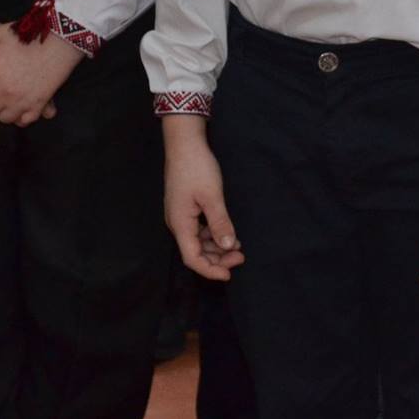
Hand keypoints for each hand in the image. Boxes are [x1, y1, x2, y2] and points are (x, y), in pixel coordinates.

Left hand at [0, 30, 78, 125]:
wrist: (61, 37)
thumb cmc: (28, 33)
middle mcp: (5, 92)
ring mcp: (23, 100)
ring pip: (3, 118)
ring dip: (1, 109)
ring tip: (6, 94)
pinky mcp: (39, 104)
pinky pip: (24, 120)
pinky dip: (20, 115)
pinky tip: (20, 103)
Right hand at [164, 116, 243, 279]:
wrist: (184, 143)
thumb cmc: (196, 167)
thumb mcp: (212, 196)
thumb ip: (220, 223)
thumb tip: (228, 247)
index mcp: (180, 224)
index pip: (192, 258)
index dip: (210, 270)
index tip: (229, 275)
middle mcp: (177, 224)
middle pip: (195, 252)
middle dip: (217, 259)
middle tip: (241, 257)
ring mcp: (180, 216)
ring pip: (198, 242)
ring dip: (216, 247)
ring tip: (238, 246)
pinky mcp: (185, 208)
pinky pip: (198, 230)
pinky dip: (213, 235)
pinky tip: (227, 233)